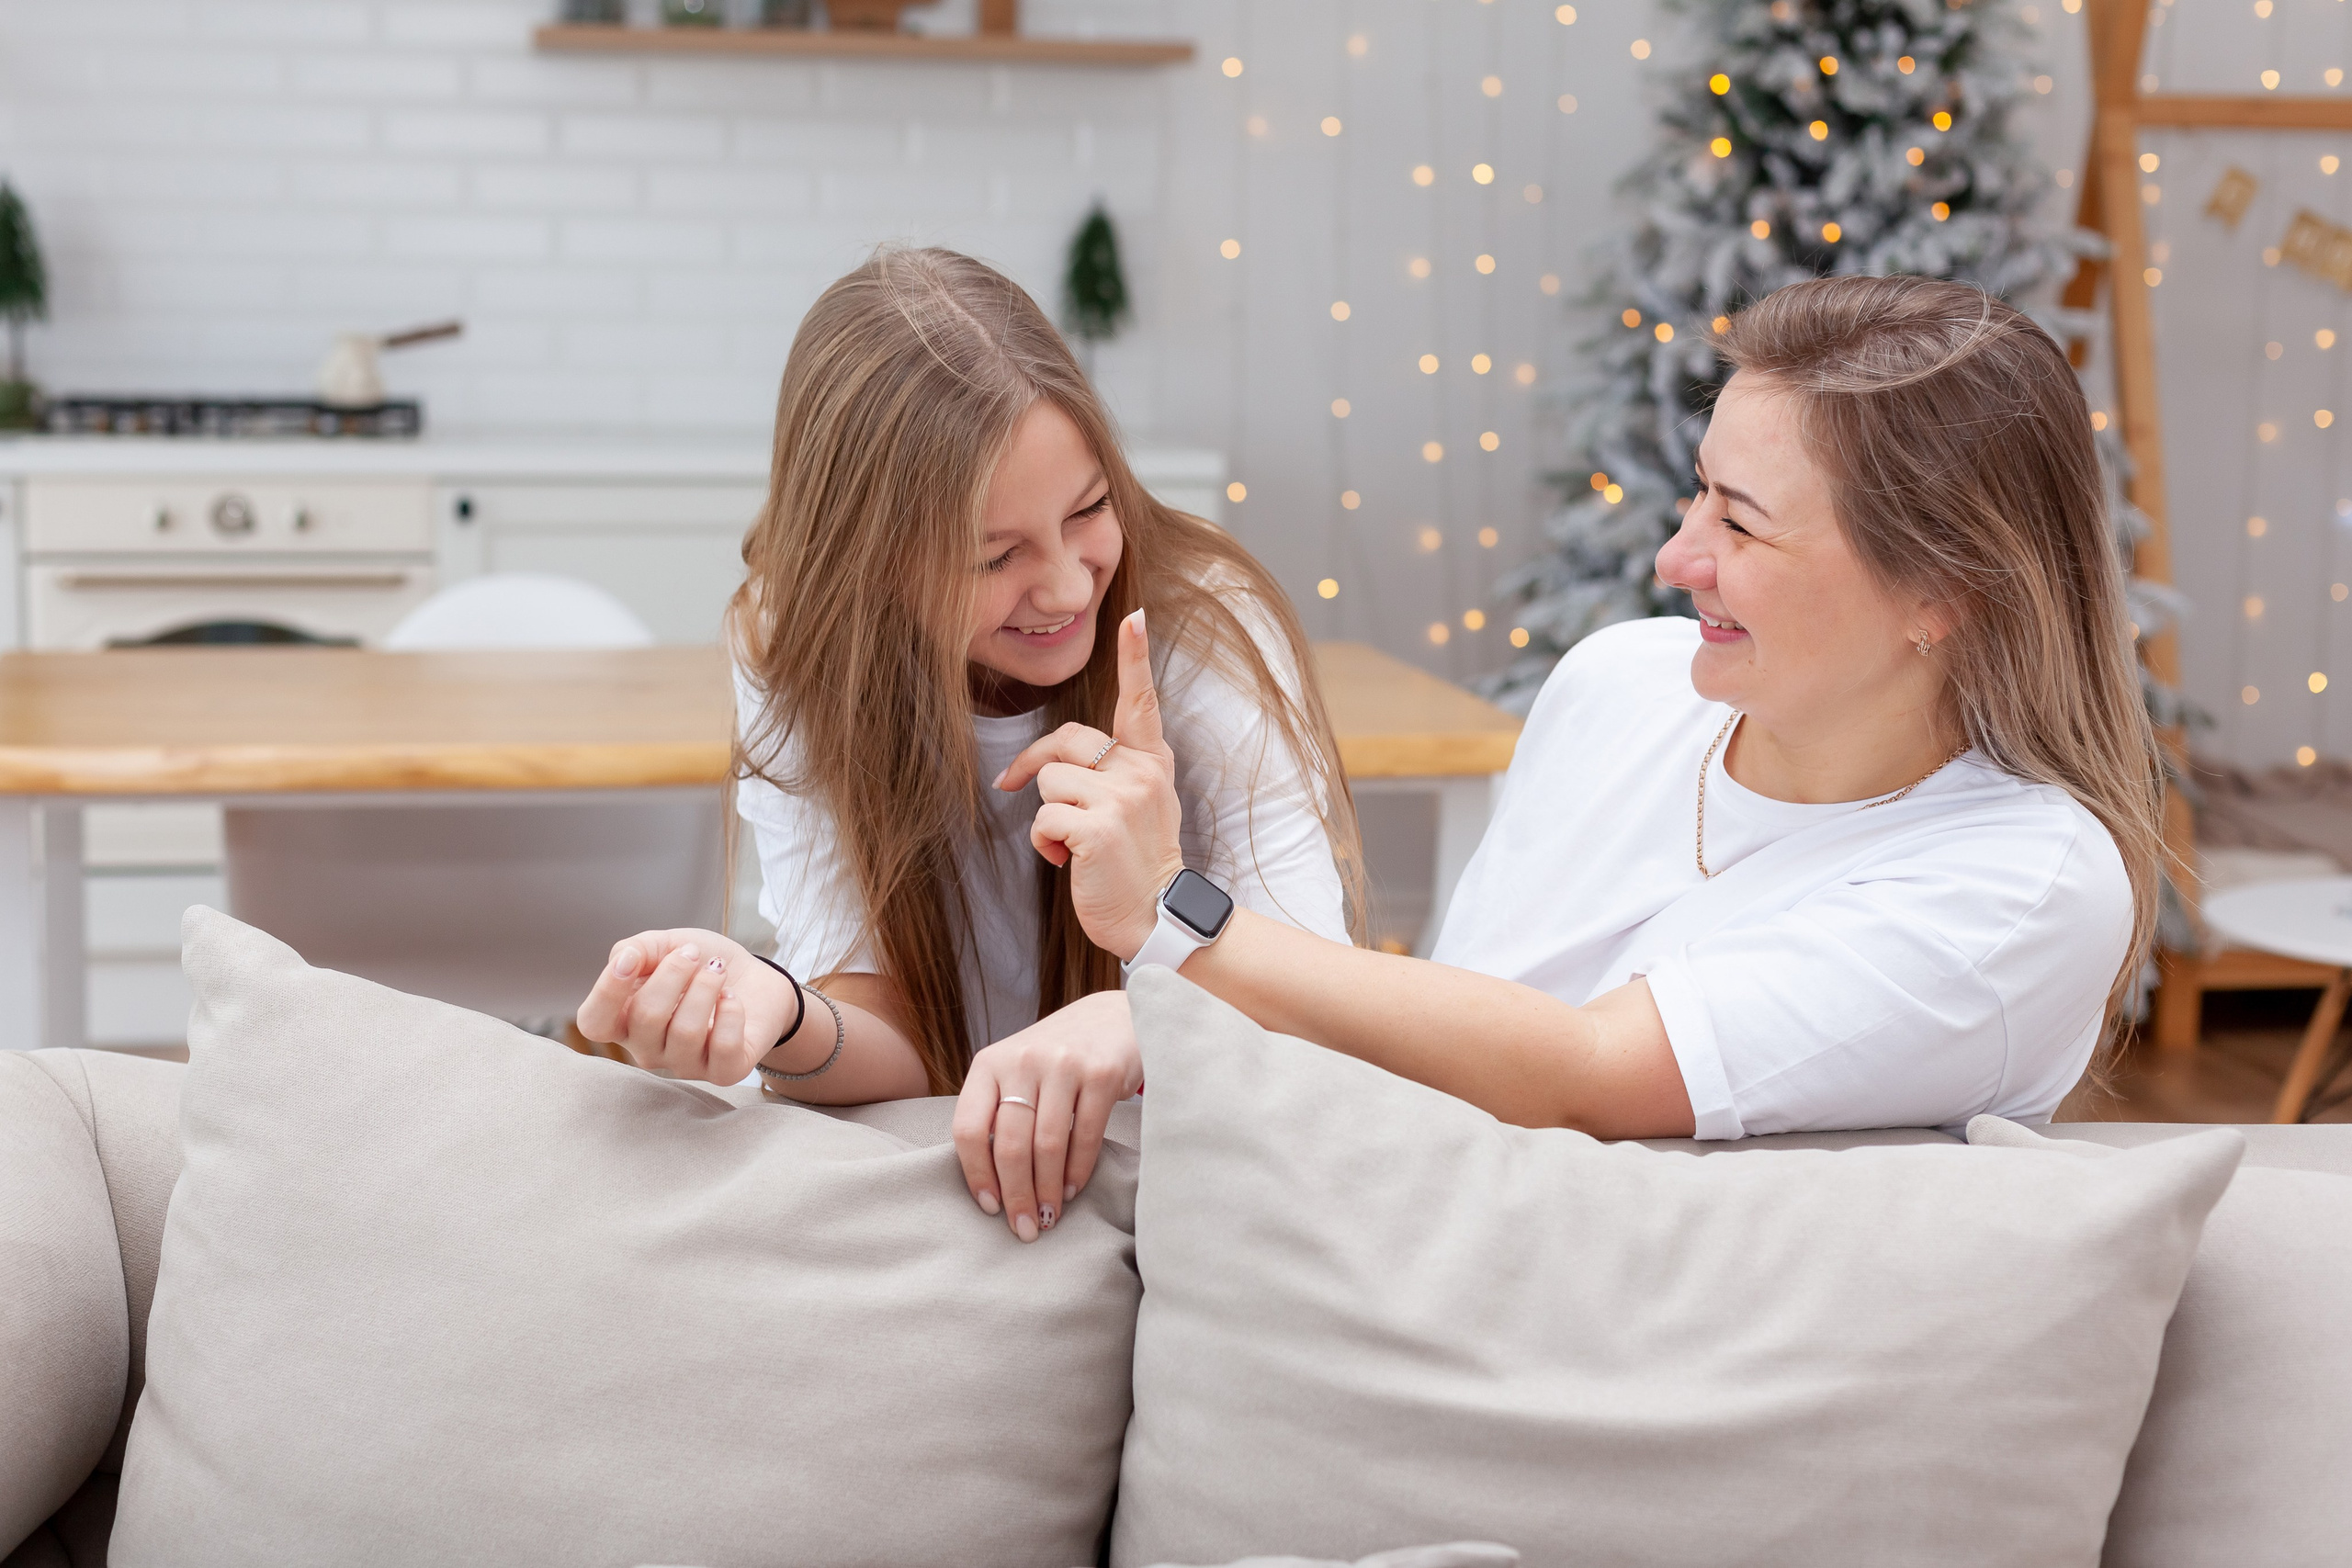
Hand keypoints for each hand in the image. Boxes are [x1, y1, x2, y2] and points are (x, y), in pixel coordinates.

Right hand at [574, 928, 797, 1084]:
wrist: (755, 977)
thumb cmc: (701, 963)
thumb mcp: (665, 944)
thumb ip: (635, 948)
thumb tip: (625, 959)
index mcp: (624, 1021)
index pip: (594, 1023)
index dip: (606, 992)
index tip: (633, 959)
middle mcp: (649, 1049)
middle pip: (645, 1018)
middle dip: (673, 974)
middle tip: (693, 954)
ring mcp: (685, 1065)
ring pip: (685, 1031)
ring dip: (706, 988)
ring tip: (718, 970)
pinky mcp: (725, 1072)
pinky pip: (723, 1048)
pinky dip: (731, 1013)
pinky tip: (732, 998)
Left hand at [950, 990, 1141, 1242]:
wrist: (1112, 1017)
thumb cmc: (1056, 1057)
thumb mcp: (1015, 1071)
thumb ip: (998, 1112)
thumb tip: (989, 1182)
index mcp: (989, 1064)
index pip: (968, 1127)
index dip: (976, 1174)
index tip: (989, 1207)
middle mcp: (1022, 1061)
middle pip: (1009, 1144)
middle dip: (1016, 1195)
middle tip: (1023, 1229)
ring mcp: (1062, 1065)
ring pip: (1047, 1145)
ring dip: (1047, 1190)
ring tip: (1048, 1216)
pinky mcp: (1101, 1074)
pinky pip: (1085, 1135)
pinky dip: (1077, 1171)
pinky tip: (1071, 1190)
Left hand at [997, 608, 1185, 959]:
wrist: (1156, 918)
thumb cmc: (1137, 864)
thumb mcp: (1140, 807)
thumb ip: (1114, 774)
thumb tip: (1051, 763)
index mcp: (1152, 762)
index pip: (1141, 702)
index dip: (1134, 658)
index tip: (1133, 619)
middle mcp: (1141, 772)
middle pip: (1066, 740)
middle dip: (1034, 765)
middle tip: (1012, 786)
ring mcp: (1123, 799)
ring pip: (1050, 781)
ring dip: (1047, 817)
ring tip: (1073, 845)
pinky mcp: (1099, 828)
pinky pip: (1044, 818)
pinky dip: (1045, 844)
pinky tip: (1069, 862)